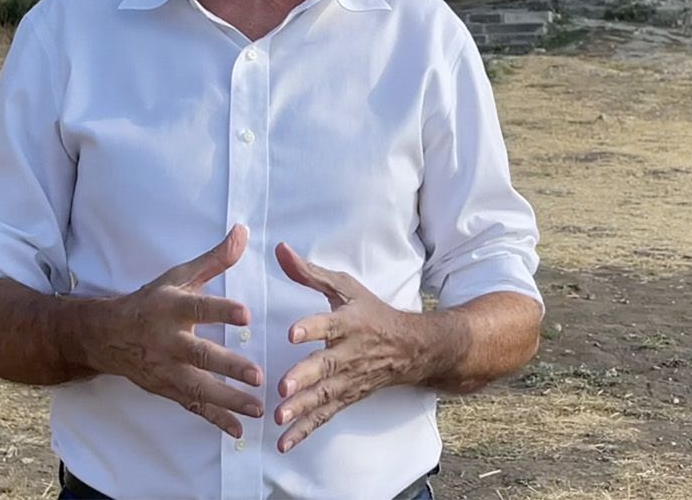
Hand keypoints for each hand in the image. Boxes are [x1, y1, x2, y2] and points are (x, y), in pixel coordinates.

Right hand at [89, 224, 265, 436]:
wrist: (106, 336)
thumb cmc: (150, 302)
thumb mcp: (178, 277)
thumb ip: (214, 259)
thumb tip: (243, 232)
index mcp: (170, 308)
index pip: (197, 308)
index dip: (220, 311)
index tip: (246, 315)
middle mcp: (167, 341)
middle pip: (199, 355)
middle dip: (228, 367)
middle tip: (257, 374)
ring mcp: (166, 370)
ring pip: (198, 388)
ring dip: (228, 400)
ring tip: (258, 406)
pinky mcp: (167, 390)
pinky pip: (193, 407)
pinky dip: (215, 421)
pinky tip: (239, 431)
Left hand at [272, 241, 421, 452]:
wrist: (412, 348)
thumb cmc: (371, 313)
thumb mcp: (346, 287)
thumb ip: (310, 273)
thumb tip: (280, 249)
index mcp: (349, 322)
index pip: (329, 324)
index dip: (312, 328)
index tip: (291, 333)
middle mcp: (350, 353)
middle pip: (327, 366)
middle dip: (305, 377)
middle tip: (283, 387)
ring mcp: (349, 379)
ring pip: (325, 395)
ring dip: (302, 408)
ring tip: (280, 416)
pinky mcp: (346, 398)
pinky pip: (324, 416)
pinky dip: (305, 431)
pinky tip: (283, 442)